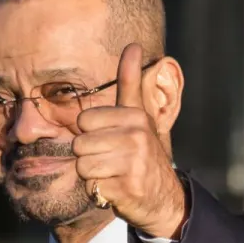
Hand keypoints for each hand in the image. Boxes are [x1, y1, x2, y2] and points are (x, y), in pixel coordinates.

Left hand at [72, 43, 186, 238]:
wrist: (163, 198)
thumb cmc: (142, 153)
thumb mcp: (138, 116)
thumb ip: (130, 82)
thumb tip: (133, 44)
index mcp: (135, 116)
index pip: (84, 120)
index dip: (91, 133)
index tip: (110, 139)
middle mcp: (137, 136)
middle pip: (80, 143)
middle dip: (89, 155)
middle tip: (111, 160)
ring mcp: (134, 162)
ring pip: (83, 165)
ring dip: (93, 174)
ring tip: (113, 173)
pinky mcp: (128, 186)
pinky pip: (92, 185)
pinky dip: (99, 190)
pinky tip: (116, 188)